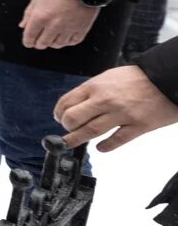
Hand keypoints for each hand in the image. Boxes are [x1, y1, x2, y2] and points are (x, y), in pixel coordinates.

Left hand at [20, 0, 99, 50]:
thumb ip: (28, 14)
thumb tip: (23, 25)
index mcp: (40, 17)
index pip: (29, 36)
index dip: (27, 42)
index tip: (28, 42)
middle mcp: (53, 25)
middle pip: (43, 43)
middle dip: (39, 44)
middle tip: (39, 41)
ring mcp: (68, 29)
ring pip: (57, 45)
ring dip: (52, 43)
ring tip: (51, 39)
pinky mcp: (81, 29)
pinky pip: (73, 42)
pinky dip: (67, 42)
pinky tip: (64, 38)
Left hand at [56, 65, 177, 151]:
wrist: (168, 78)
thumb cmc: (138, 78)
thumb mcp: (108, 77)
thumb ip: (92, 91)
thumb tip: (76, 105)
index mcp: (95, 86)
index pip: (66, 103)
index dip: (59, 114)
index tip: (60, 119)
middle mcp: (105, 100)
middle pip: (73, 119)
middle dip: (67, 128)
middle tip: (68, 131)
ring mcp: (122, 114)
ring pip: (90, 131)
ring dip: (77, 140)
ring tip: (71, 143)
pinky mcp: (139, 125)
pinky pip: (117, 140)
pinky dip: (105, 146)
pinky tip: (100, 148)